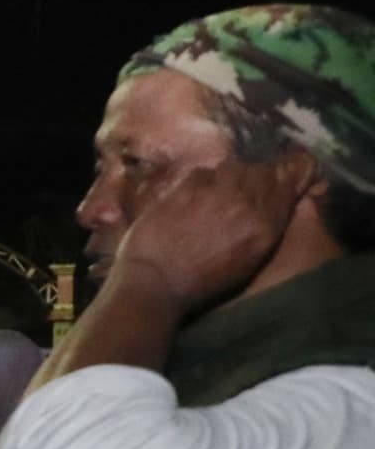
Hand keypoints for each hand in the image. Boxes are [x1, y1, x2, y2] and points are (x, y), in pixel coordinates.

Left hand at [106, 160, 295, 314]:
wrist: (156, 282)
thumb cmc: (203, 282)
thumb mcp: (250, 260)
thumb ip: (267, 225)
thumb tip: (277, 201)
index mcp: (266, 223)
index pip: (291, 177)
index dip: (289, 173)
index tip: (282, 177)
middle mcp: (246, 202)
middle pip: (262, 170)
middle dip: (255, 178)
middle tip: (239, 193)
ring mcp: (215, 192)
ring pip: (234, 166)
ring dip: (228, 177)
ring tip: (215, 196)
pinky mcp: (186, 187)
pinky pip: (203, 172)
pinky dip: (201, 181)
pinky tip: (192, 198)